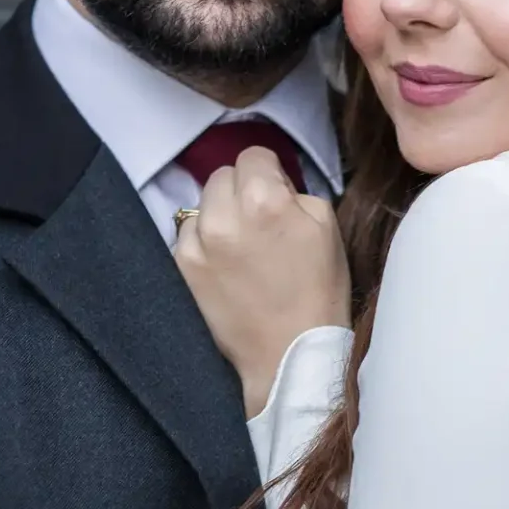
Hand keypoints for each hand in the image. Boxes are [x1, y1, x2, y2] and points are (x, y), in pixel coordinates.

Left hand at [173, 146, 350, 417]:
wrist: (289, 354)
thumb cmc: (319, 291)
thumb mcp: (325, 225)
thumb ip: (295, 191)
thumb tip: (273, 182)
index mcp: (266, 199)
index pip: (253, 154)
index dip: (269, 171)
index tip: (276, 191)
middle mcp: (225, 214)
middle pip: (223, 174)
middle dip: (241, 189)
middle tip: (259, 219)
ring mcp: (198, 241)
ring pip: (202, 201)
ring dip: (220, 213)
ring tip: (240, 243)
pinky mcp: (183, 266)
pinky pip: (187, 232)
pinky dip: (203, 240)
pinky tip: (224, 262)